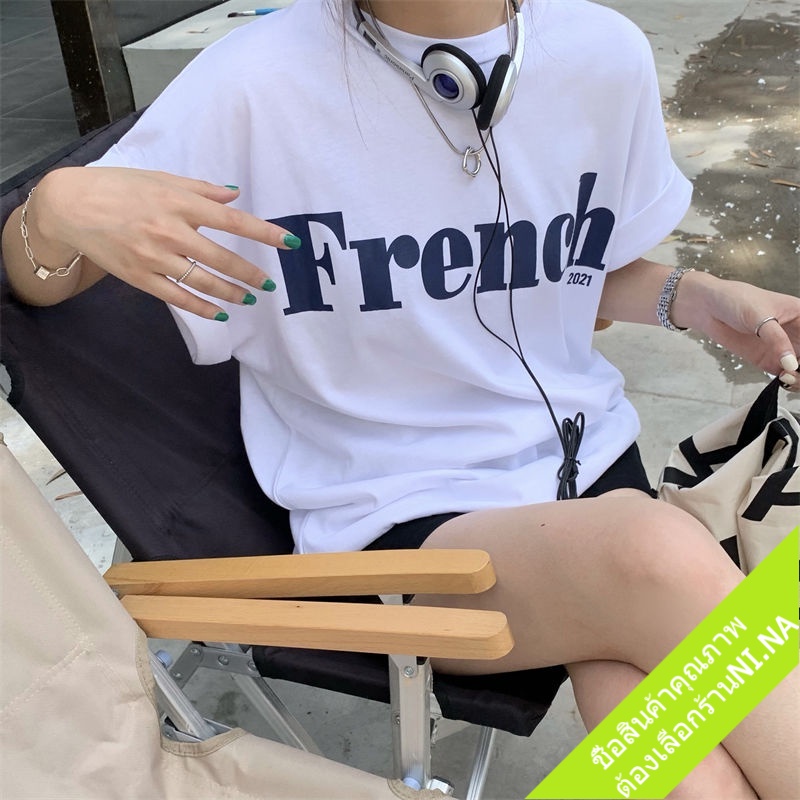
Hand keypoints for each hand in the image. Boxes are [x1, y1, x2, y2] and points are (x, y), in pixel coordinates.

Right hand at [29, 167, 299, 318]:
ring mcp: (155, 257)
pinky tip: (220, 313)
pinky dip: (202, 307)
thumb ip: (200, 189)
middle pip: (222, 258)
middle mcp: (170, 231)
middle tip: (269, 283)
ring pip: (203, 282)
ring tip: (250, 298)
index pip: (232, 221)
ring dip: (231, 293)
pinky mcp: (141, 278)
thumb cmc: (119, 187)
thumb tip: (235, 195)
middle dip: (251, 273)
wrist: (70, 206)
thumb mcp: (160, 178)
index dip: (264, 233)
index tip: (288, 243)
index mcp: (179, 203)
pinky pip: (178, 297)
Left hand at [686, 274, 799, 389]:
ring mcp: (784, 349)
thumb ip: (777, 340)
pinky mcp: (769, 360)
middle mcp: (798, 334)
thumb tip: (792, 365)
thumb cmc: (736, 300)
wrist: (708, 307)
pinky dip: (789, 382)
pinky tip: (784, 380)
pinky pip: (786, 376)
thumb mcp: (759, 316)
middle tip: (798, 374)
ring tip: (790, 379)